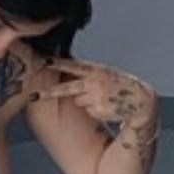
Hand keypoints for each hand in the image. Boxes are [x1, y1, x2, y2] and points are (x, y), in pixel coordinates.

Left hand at [35, 57, 159, 127]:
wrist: (140, 100)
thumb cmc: (119, 86)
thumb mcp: (104, 73)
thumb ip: (86, 73)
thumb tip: (65, 72)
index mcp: (96, 71)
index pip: (73, 65)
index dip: (58, 63)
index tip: (43, 62)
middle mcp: (94, 83)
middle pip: (67, 89)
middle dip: (49, 93)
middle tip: (34, 96)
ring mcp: (96, 98)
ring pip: (78, 101)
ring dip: (86, 101)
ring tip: (102, 99)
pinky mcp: (99, 110)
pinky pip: (89, 111)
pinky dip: (95, 110)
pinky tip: (106, 107)